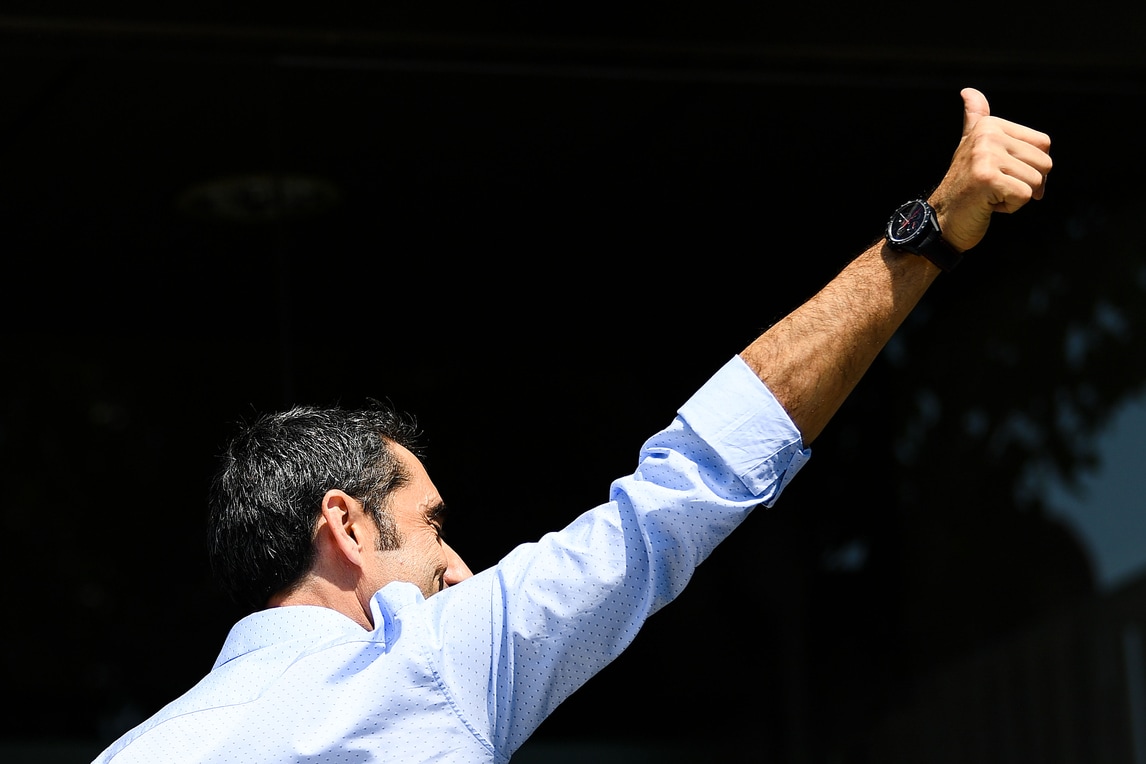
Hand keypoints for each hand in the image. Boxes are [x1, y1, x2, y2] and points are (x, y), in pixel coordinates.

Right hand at [930, 88, 1052, 252]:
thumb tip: (968, 91)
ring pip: (1036, 181)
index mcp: (989, 125)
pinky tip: (988, 205)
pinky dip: (1010, 208)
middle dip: (1026, 184)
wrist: (941, 221)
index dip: (1031, 167)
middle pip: (1044, 163)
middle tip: (996, 189)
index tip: (1002, 174)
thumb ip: (975, 118)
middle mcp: (987, 136)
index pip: (1044, 145)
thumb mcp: (970, 147)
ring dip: (1017, 197)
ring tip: (990, 196)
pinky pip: (1024, 196)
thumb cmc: (963, 186)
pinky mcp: (987, 179)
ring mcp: (985, 156)